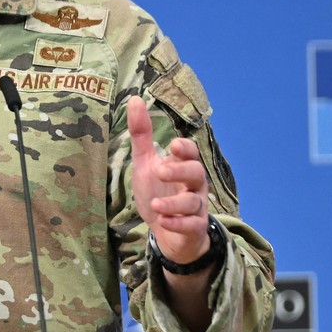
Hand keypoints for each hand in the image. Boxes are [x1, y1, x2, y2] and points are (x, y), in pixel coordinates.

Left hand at [127, 95, 210, 263]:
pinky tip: (162, 222)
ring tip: (155, 204)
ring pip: (193, 202)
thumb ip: (142, 134)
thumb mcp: (146, 163)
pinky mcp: (193, 228)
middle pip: (196, 173)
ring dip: (174, 203)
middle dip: (180, 171)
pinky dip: (177, 224)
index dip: (185, 149)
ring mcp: (195, 207)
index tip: (173, 146)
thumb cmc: (158, 192)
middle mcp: (194, 185)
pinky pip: (191, 225)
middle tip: (160, 171)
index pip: (191, 153)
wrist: (166, 232)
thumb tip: (134, 99)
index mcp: (184, 166)